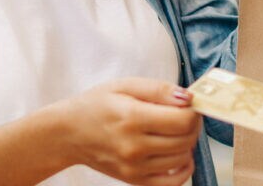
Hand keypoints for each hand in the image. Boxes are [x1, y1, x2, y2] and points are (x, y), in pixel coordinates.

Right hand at [60, 78, 201, 185]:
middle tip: (184, 115)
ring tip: (174, 131)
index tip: (189, 104)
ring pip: (182, 159)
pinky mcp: (134, 181)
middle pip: (185, 139)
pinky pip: (173, 182)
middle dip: (192, 125)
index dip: (193, 111)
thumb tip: (188, 97)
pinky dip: (184, 169)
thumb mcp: (123, 86)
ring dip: (187, 143)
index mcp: (132, 117)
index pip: (183, 120)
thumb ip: (158, 89)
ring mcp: (135, 167)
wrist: (68, 134)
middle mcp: (134, 146)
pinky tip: (178, 155)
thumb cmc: (95, 106)